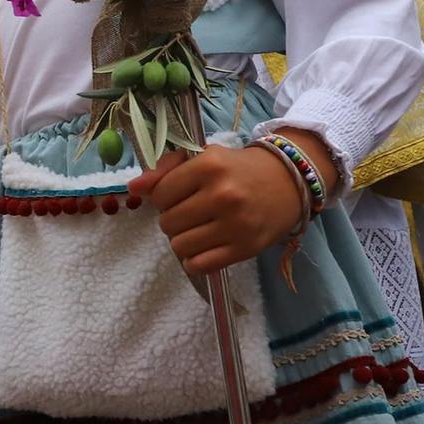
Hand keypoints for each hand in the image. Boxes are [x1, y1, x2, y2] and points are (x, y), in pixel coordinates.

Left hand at [129, 131, 334, 276]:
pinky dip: (195, 260)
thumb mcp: (204, 157)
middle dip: (174, 218)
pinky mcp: (246, 248)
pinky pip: (199, 265)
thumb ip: (165, 170)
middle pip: (167, 222)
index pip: (160, 194)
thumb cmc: (239, 169)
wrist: (289, 181)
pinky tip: (205, 247)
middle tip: (192, 212)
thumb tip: (133, 188)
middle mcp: (222, 195)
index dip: (164, 197)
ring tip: (199, 229)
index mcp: (209, 167)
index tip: (179, 194)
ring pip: (180, 246)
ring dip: (183, 240)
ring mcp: (235, 224)